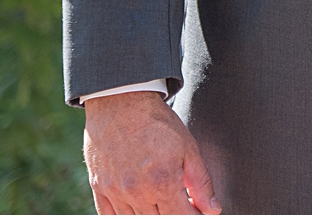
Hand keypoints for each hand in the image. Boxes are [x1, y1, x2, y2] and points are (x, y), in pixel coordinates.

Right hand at [84, 91, 220, 214]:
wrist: (122, 103)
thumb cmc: (158, 124)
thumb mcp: (189, 148)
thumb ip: (201, 182)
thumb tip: (212, 210)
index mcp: (162, 181)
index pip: (181, 217)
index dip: (193, 216)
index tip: (198, 211)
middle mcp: (136, 192)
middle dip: (174, 215)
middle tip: (183, 204)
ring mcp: (114, 192)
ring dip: (151, 216)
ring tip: (163, 203)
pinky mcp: (98, 188)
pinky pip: (109, 217)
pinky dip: (125, 217)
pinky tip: (139, 209)